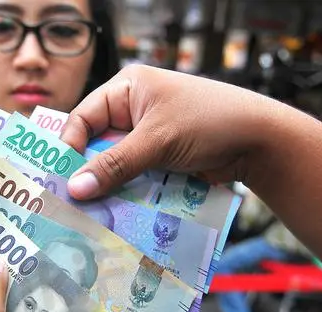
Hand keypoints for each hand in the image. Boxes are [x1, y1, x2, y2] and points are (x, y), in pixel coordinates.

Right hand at [60, 65, 284, 198]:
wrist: (260, 142)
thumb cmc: (209, 122)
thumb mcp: (157, 140)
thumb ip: (115, 164)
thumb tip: (75, 188)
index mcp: (128, 89)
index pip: (84, 117)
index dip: (70, 146)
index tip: (60, 177)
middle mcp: (133, 112)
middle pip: (97, 144)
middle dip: (88, 171)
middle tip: (70, 201)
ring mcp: (148, 138)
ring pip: (115, 165)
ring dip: (108, 187)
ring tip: (89, 212)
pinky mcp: (160, 161)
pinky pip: (134, 178)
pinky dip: (127, 193)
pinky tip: (116, 212)